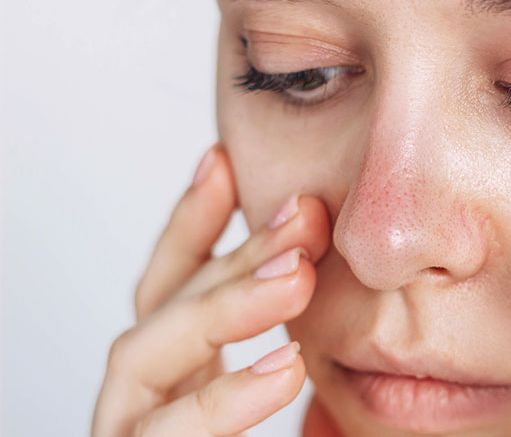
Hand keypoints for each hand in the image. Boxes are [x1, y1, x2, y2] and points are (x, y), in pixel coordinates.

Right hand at [91, 144, 330, 436]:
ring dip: (224, 306)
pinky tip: (286, 367)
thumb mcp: (276, 384)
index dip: (192, 218)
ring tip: (298, 277)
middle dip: (236, 252)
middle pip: (170, 304)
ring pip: (146, 354)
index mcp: (173, 366)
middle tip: (305, 214)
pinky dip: (222, 401)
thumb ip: (282, 329)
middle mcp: (142, 390)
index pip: (171, 282)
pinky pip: (165, 435)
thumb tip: (322, 268)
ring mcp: (130, 428)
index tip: (223, 158)